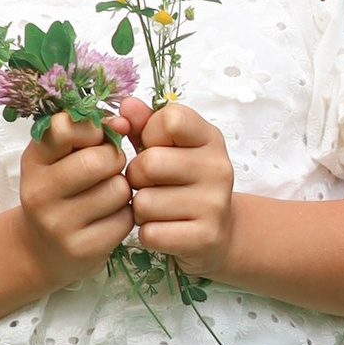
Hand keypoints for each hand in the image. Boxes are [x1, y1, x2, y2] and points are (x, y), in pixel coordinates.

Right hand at [18, 109, 134, 291]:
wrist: (40, 249)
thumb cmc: (59, 192)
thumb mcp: (59, 157)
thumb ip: (89, 131)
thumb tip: (125, 121)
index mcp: (34, 160)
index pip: (65, 127)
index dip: (92, 128)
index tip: (96, 137)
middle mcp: (39, 192)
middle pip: (98, 161)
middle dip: (114, 159)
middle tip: (109, 168)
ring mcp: (59, 224)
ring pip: (117, 190)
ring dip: (122, 188)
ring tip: (107, 194)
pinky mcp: (83, 248)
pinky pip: (125, 219)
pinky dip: (125, 214)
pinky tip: (109, 217)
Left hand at [123, 95, 235, 269]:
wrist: (218, 233)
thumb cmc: (183, 182)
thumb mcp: (169, 147)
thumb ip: (145, 124)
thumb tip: (125, 106)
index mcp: (210, 138)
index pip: (170, 120)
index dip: (149, 134)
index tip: (154, 148)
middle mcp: (218, 168)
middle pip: (150, 163)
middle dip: (137, 177)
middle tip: (148, 185)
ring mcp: (215, 205)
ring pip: (144, 202)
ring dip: (140, 209)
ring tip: (156, 208)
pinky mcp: (205, 238)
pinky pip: (151, 233)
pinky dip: (148, 234)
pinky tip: (163, 229)